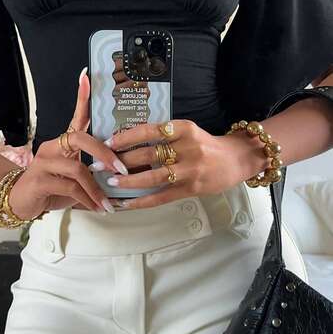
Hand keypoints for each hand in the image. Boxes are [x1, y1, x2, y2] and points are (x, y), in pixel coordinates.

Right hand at [8, 67, 126, 218]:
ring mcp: (43, 163)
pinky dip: (87, 200)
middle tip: (121, 169)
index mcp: (62, 144)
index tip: (87, 76)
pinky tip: (95, 208)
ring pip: (78, 169)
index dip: (82, 98)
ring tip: (107, 204)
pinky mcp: (39, 180)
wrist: (19, 203)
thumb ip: (92, 173)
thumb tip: (121, 175)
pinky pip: (70, 188)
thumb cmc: (50, 189)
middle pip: (79, 138)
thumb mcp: (73, 179)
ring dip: (96, 189)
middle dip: (104, 153)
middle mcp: (52, 148)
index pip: (76, 118)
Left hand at [103, 119, 259, 209]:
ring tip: (109, 183)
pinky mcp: (191, 189)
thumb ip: (163, 135)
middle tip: (98, 165)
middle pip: (148, 154)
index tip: (107, 142)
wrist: (236, 159)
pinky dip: (142, 201)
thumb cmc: (204, 144)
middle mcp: (187, 148)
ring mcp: (190, 170)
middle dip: (120, 161)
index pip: (150, 130)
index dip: (127, 137)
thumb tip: (126, 142)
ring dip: (128, 182)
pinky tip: (126, 204)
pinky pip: (162, 197)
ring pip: (153, 177)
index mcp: (184, 128)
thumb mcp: (186, 131)